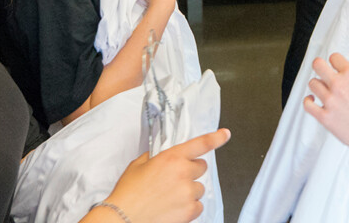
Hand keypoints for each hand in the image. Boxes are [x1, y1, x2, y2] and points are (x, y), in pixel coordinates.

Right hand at [99, 129, 230, 222]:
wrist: (123, 219)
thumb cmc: (128, 194)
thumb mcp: (138, 165)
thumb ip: (156, 156)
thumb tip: (165, 156)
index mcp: (172, 157)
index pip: (200, 143)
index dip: (216, 138)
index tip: (225, 134)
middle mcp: (183, 173)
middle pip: (201, 167)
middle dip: (190, 171)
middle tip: (174, 180)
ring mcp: (188, 193)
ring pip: (199, 188)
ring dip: (189, 191)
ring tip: (169, 197)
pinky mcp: (190, 211)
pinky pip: (198, 205)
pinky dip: (189, 207)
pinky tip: (173, 208)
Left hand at [304, 53, 348, 160]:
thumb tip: (342, 77)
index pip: (334, 57)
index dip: (334, 62)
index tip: (333, 66)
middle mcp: (339, 86)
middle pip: (317, 65)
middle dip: (319, 66)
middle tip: (320, 71)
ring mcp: (330, 101)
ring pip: (312, 83)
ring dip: (317, 86)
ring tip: (321, 91)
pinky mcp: (324, 117)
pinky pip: (307, 104)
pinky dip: (308, 101)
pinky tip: (313, 101)